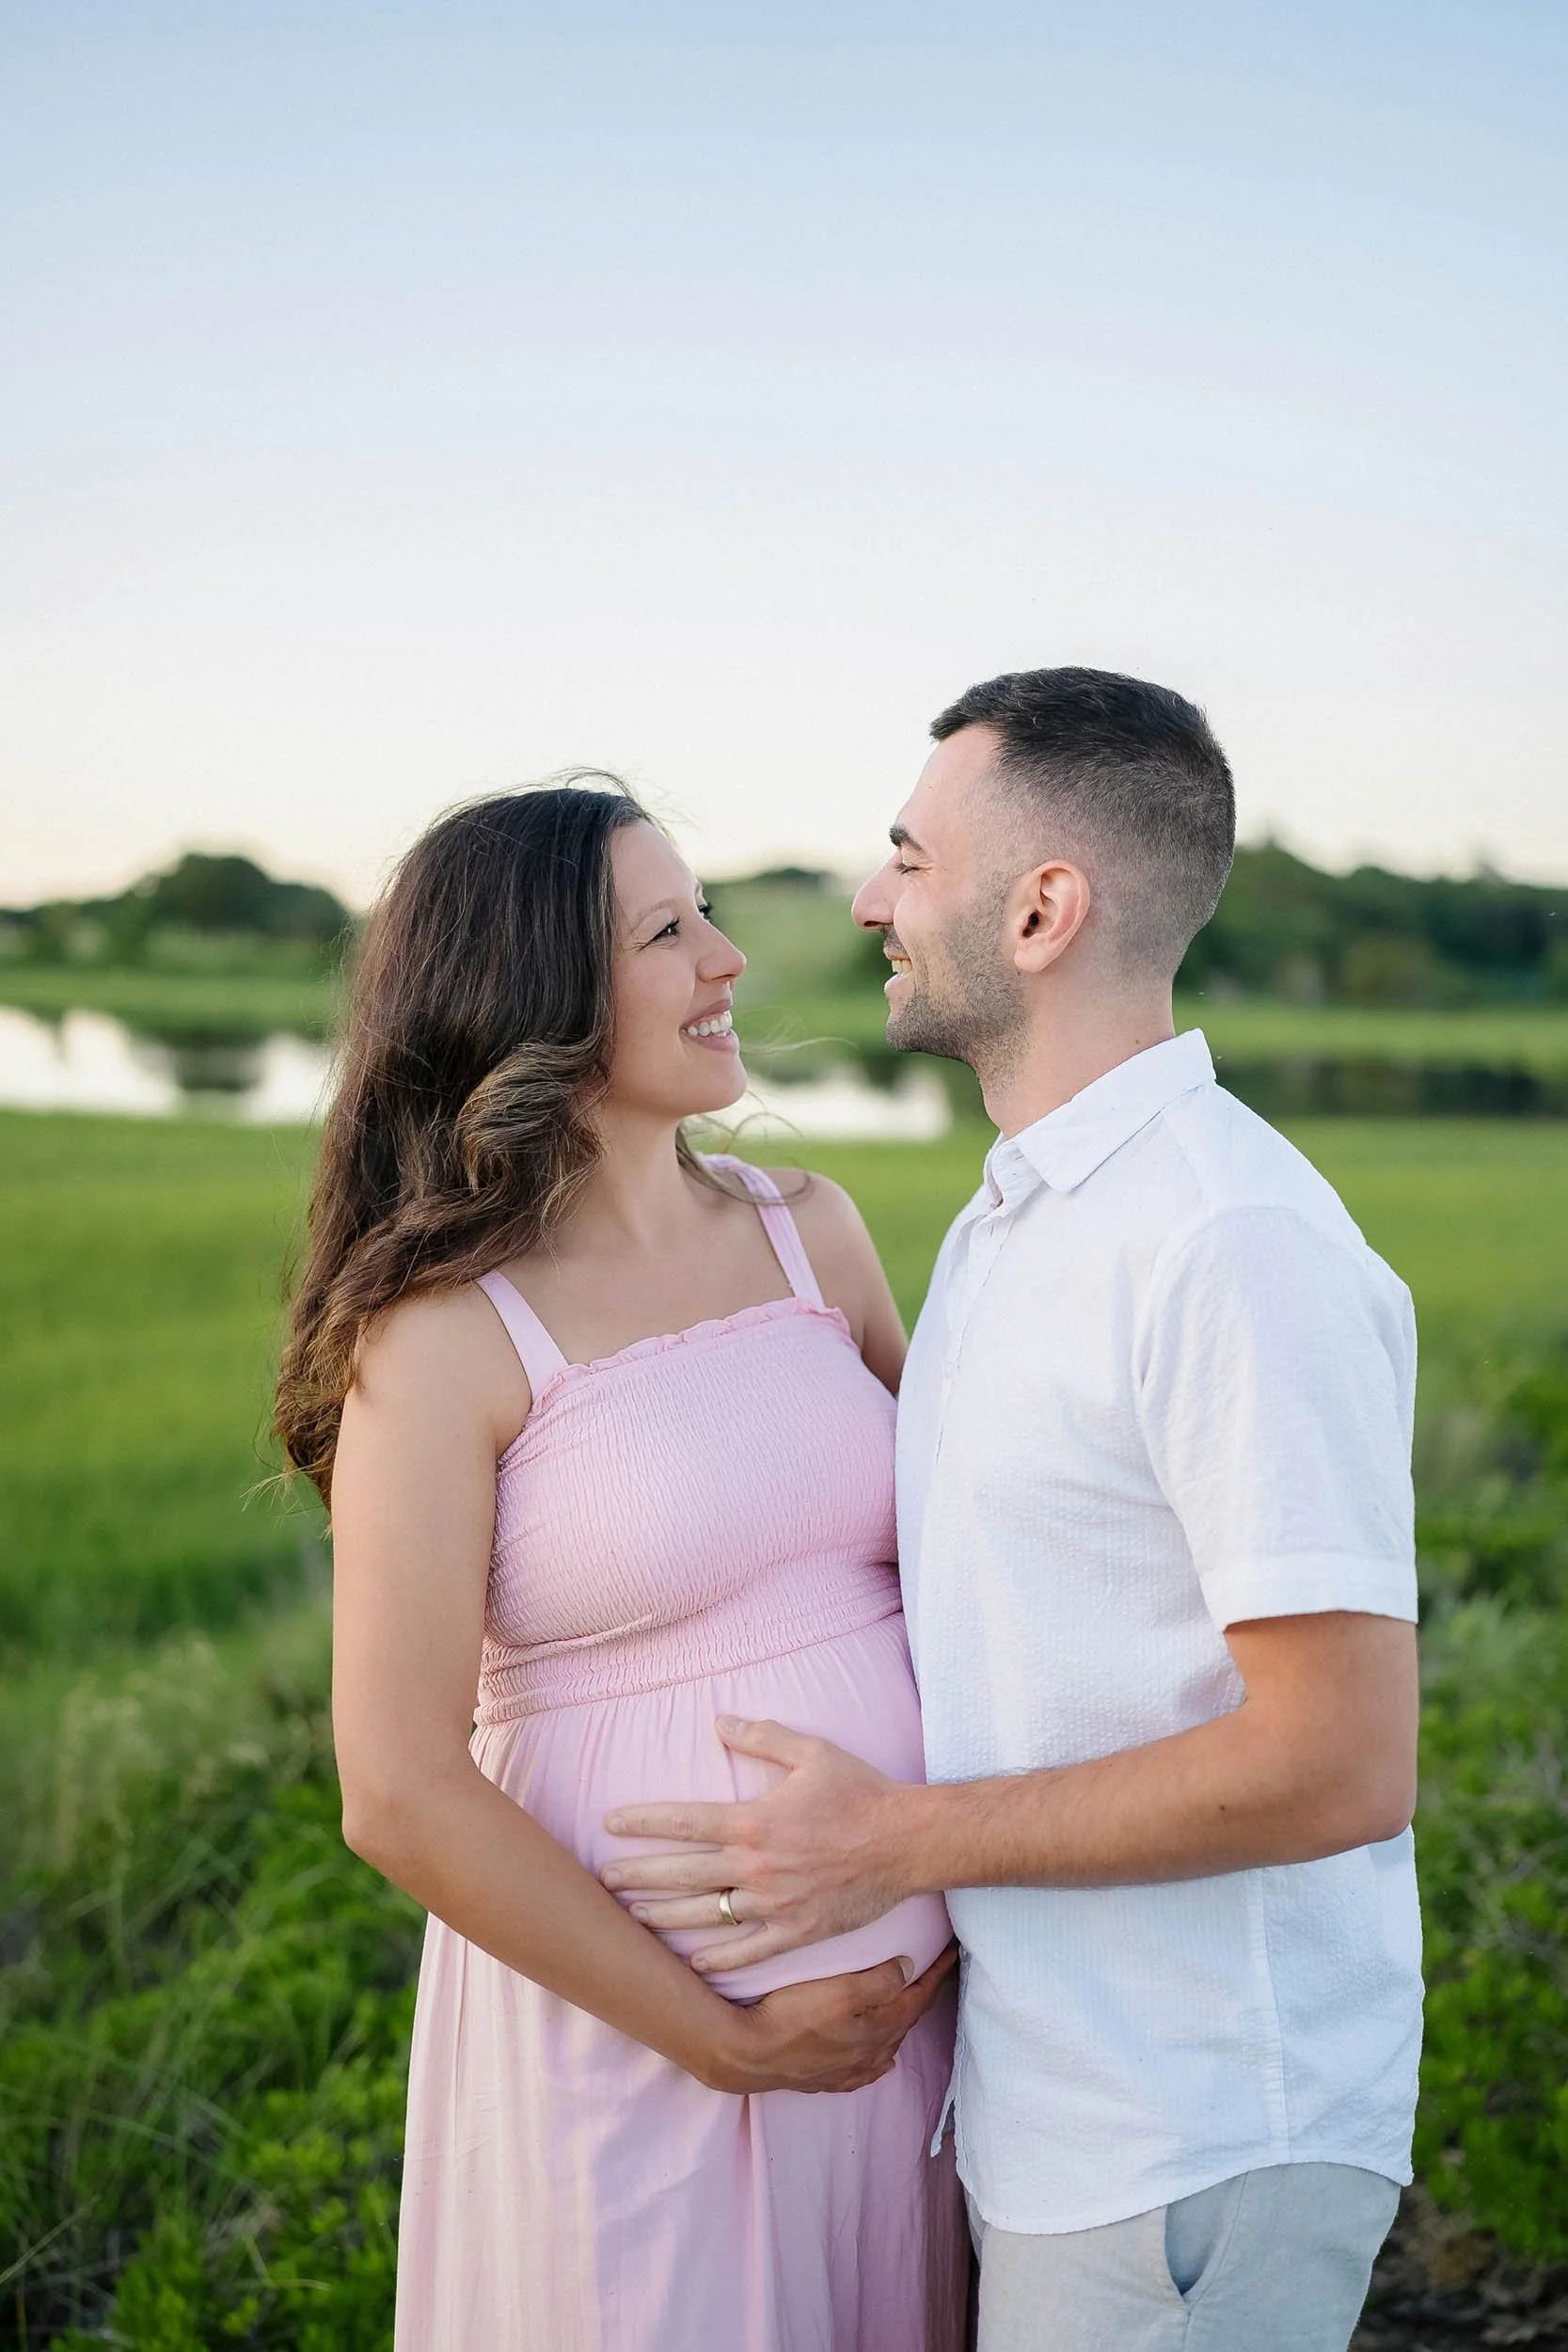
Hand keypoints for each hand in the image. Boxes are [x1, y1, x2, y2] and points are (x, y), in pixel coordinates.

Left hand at [603, 1716, 919, 1971]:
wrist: (908, 1842)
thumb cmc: (861, 1792)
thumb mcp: (812, 1752)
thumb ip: (763, 1736)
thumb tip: (720, 1722)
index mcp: (755, 1821)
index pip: (684, 1821)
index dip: (643, 1822)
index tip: (611, 1823)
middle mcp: (757, 1867)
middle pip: (683, 1874)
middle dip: (639, 1876)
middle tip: (605, 1880)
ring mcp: (775, 1904)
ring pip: (707, 1915)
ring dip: (665, 1917)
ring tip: (634, 1917)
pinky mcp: (797, 1931)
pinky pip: (749, 1950)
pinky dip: (720, 1958)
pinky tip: (695, 1963)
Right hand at [700, 1945, 957, 2094]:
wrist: (747, 2053)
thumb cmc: (791, 2015)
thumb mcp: (839, 1989)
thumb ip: (880, 1980)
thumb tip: (909, 1969)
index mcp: (879, 2028)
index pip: (917, 1997)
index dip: (936, 1974)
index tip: (951, 1952)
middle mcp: (870, 2053)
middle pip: (905, 2021)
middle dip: (920, 1995)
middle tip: (931, 1972)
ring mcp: (847, 2069)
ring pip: (887, 2045)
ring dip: (900, 2023)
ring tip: (906, 2005)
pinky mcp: (825, 2079)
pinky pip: (865, 2071)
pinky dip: (878, 2060)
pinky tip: (879, 2061)